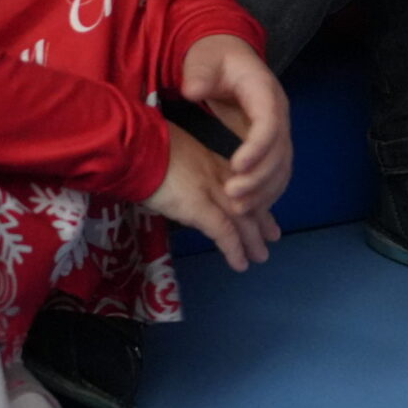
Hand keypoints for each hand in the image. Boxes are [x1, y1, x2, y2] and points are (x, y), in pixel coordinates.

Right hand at [141, 123, 277, 269]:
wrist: (134, 145)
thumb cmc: (142, 144)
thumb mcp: (167, 148)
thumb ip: (179, 163)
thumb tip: (174, 175)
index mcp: (207, 159)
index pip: (237, 181)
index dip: (250, 196)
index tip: (260, 206)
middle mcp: (216, 174)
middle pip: (245, 200)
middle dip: (260, 220)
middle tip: (273, 236)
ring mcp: (210, 190)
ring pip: (240, 218)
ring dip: (252, 240)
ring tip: (261, 256)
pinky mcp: (199, 207)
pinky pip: (223, 232)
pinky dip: (233, 249)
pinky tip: (240, 264)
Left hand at [179, 34, 291, 214]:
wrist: (227, 56)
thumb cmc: (215, 58)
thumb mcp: (204, 60)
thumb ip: (199, 74)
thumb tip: (193, 91)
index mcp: (265, 92)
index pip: (270, 124)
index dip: (257, 148)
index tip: (236, 167)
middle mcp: (278, 113)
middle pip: (280, 152)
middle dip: (259, 179)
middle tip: (232, 197)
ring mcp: (277, 130)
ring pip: (282, 167)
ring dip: (264, 191)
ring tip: (238, 209)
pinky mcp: (270, 143)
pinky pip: (276, 171)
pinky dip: (266, 191)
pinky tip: (248, 206)